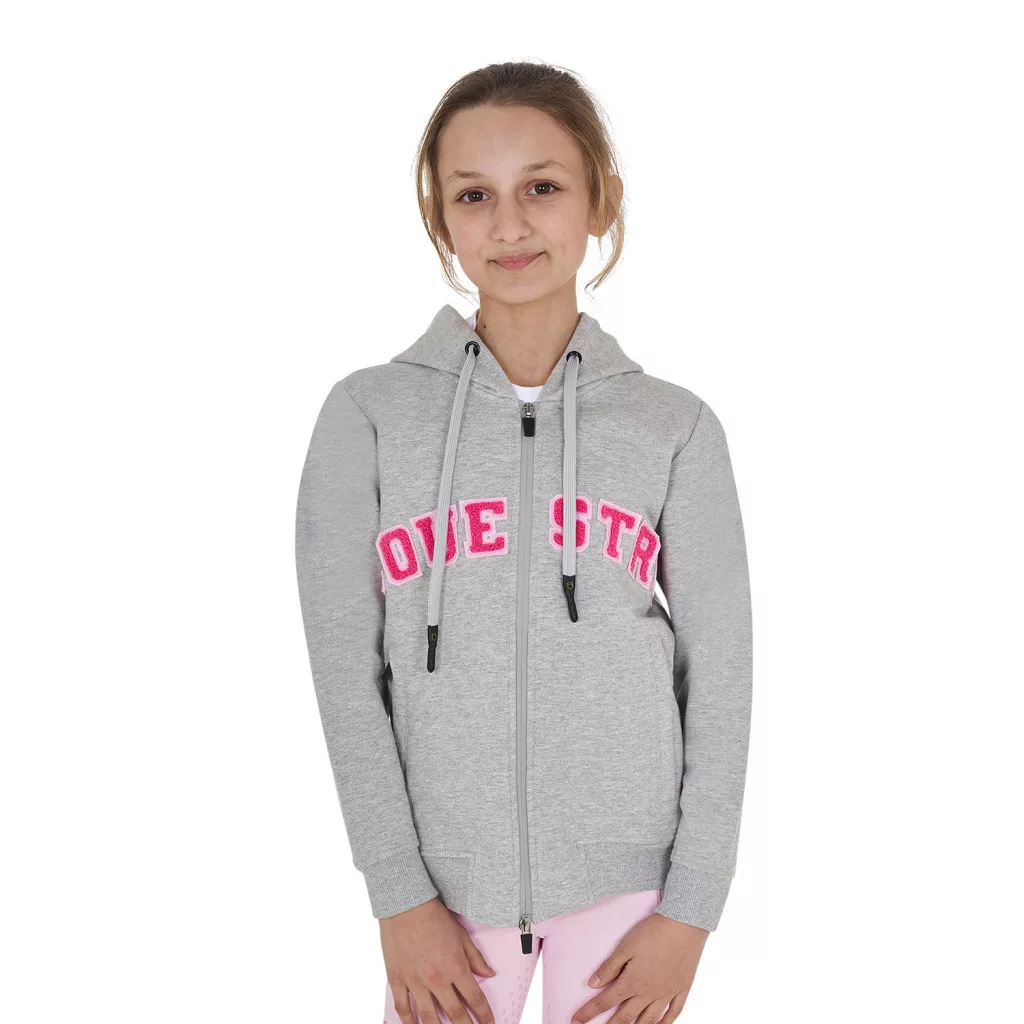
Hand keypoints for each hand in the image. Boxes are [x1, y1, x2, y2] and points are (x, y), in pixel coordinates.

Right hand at [380, 896, 497, 1023]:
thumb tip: (489, 974)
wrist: (406, 905)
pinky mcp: (397, 979)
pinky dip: (408, 1021)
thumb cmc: (435, 917)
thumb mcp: (461, 935)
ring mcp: (415, 982)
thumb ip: (475, 958)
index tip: (489, 1023)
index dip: (484, 1014)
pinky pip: (402, 1007)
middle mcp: (436, 979)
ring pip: (428, 1017)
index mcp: (455, 967)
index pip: (475, 999)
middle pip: (455, 1013)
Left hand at [569, 911, 708, 1022]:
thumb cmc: (654, 932)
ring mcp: (667, 993)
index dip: (589, 1012)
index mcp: (633, 982)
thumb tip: (593, 984)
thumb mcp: (625, 946)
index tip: (576, 1021)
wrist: (685, 925)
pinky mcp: (682, 989)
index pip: (605, 1001)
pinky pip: (673, 1013)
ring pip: (649, 1020)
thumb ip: (609, 967)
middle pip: (626, 1017)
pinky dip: (665, 1023)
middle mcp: (649, 993)